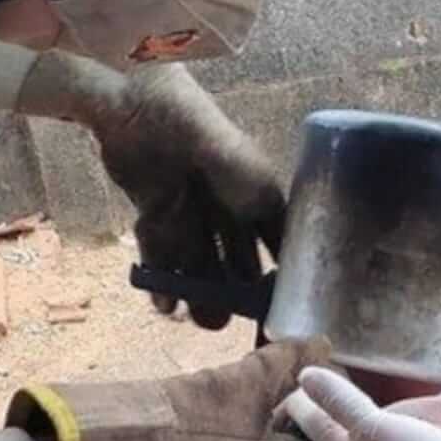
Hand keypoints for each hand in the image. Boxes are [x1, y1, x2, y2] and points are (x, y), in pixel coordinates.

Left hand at [90, 64, 286, 329]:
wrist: (146, 116)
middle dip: (235, 294)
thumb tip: (295, 269)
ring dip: (199, 295)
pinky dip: (162, 281)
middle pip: (233, 262)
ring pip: (198, 266)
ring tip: (201, 320)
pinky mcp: (153, 216)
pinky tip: (167, 304)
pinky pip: (160, 256)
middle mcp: (226, 209)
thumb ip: (276, 227)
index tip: (277, 310)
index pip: (273, 248)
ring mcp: (189, 215)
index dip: (275, 278)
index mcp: (257, 199)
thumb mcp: (259, 189)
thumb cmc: (212, 146)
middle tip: (236, 324)